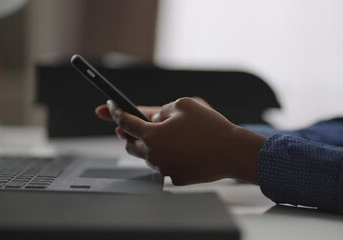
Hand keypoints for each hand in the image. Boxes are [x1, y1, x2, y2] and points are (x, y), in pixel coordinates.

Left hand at [100, 97, 266, 184]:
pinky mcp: (175, 179)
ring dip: (149, 145)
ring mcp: (164, 170)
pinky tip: (180, 149)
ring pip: (147, 156)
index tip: (110, 107)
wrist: (232, 152)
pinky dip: (166, 156)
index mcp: (152, 135)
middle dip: (129, 134)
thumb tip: (153, 118)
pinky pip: (164, 166)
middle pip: (131, 144)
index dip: (114, 112)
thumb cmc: (210, 126)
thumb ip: (161, 109)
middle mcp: (154, 155)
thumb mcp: (184, 105)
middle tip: (132, 125)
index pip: (125, 122)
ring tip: (164, 136)